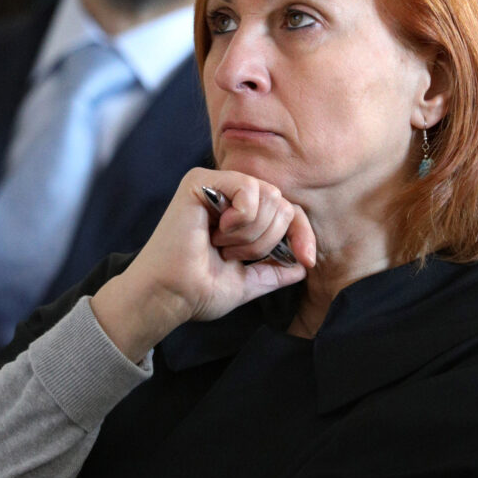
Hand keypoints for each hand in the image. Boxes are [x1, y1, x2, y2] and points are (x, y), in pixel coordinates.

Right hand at [90, 169, 315, 362]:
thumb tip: (303, 266)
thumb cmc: (198, 290)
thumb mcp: (247, 282)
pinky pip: (248, 188)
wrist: (170, 297)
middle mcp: (227, 194)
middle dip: (266, 240)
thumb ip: (274, 271)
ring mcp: (214, 184)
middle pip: (282, 203)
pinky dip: (242, 218)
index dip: (302, 233)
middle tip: (233, 255)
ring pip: (270, 196)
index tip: (307, 260)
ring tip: (222, 246)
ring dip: (251, 235)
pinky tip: (217, 232)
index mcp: (238, 214)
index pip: (286, 212)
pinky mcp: (200, 180)